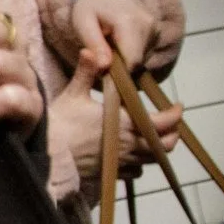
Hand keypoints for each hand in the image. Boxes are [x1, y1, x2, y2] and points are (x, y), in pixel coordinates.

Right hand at [53, 47, 184, 183]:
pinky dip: (139, 164)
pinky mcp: (111, 173)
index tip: (177, 107)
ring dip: (158, 148)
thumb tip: (92, 49)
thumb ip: (86, 72)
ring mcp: (121, 162)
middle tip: (171, 124)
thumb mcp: (73, 94)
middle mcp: (129, 145)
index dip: (175, 115)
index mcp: (124, 123)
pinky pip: (135, 172)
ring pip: (152, 160)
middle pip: (164, 146)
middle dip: (172, 134)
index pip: (162, 123)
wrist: (46, 154)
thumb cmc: (60, 123)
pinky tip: (133, 155)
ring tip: (155, 138)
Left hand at [70, 0, 159, 71]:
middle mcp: (148, 25)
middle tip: (101, 62)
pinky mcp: (157, 32)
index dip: (118, 75)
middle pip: (138, 62)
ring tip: (108, 49)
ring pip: (142, 60)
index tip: (102, 75)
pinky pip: (144, 53)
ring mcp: (155, 28)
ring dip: (124, 62)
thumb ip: (94, 45)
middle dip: (120, 69)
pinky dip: (131, 55)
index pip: (132, 60)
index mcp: (129, 22)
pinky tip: (118, 46)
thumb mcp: (82, 23)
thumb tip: (104, 67)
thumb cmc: (90, 7)